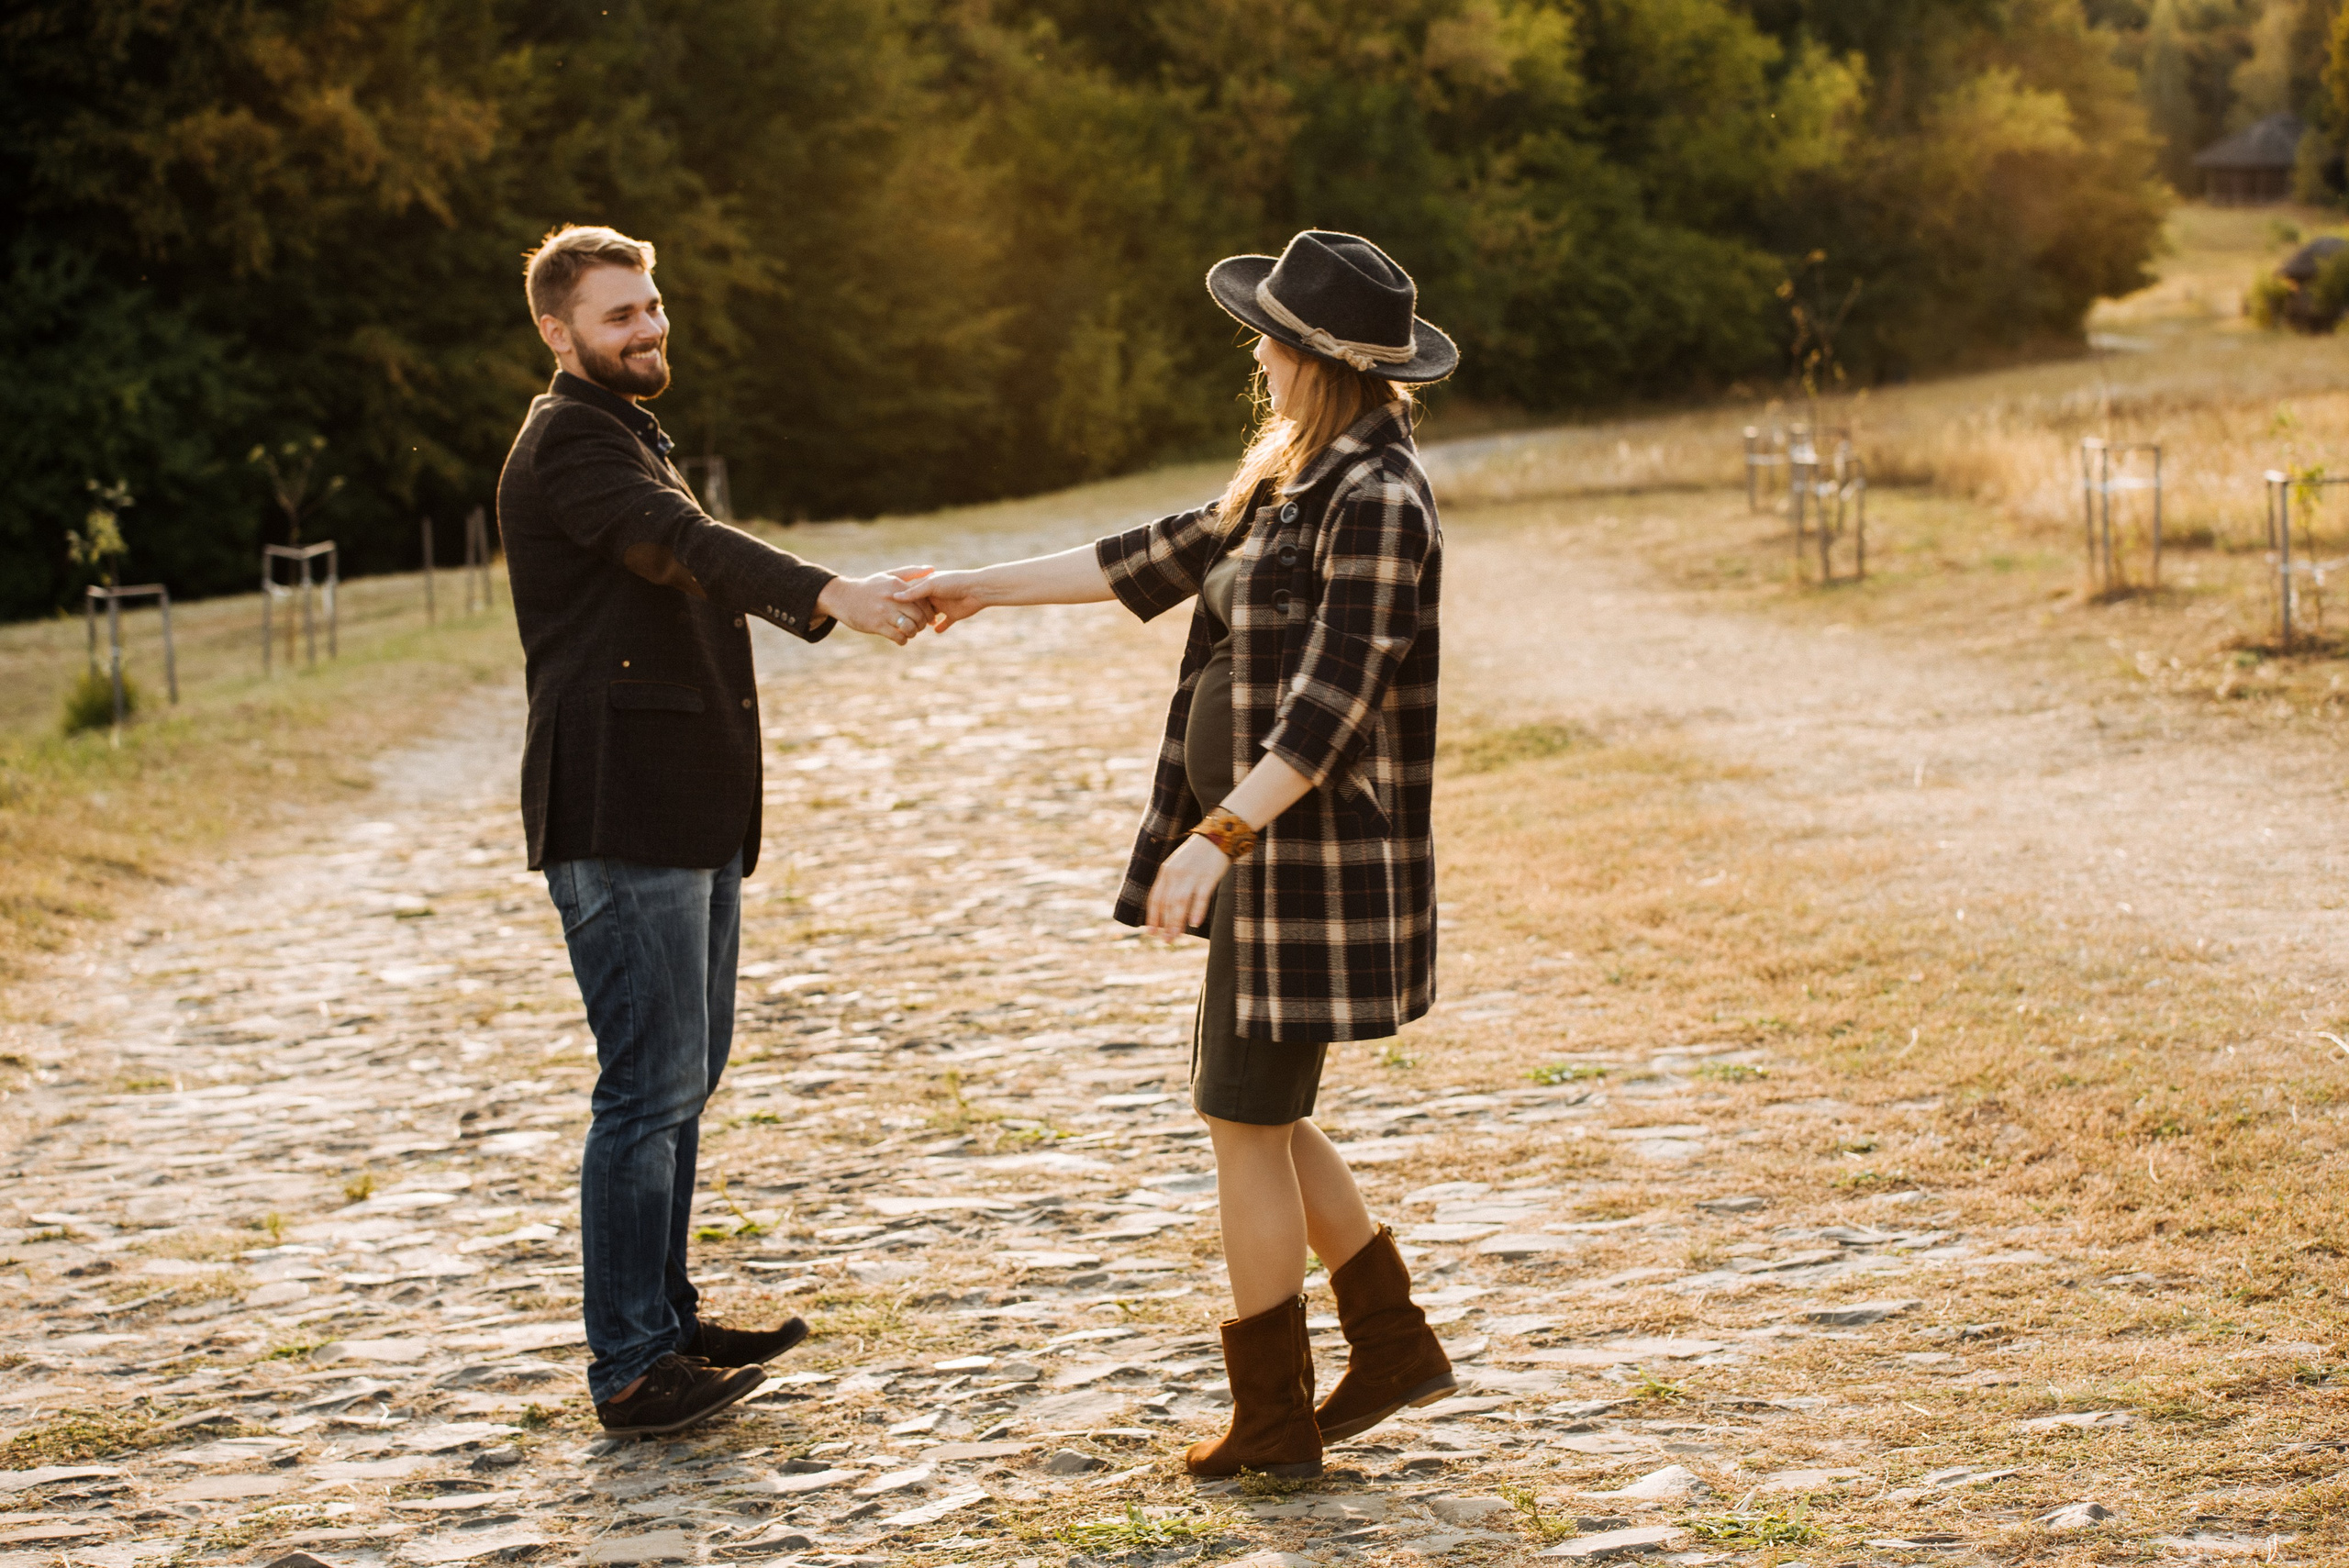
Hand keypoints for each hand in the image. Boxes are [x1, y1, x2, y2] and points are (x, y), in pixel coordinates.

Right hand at [818, 571, 932, 645]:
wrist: (843, 597)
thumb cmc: (870, 587)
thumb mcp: (889, 575)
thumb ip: (911, 572)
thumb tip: (932, 569)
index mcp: (897, 585)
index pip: (923, 600)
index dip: (929, 611)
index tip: (928, 616)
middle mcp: (892, 598)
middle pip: (919, 615)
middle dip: (923, 624)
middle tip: (920, 626)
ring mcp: (883, 612)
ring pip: (909, 627)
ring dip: (913, 633)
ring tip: (910, 633)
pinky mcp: (876, 625)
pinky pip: (897, 636)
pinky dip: (903, 640)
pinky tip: (900, 639)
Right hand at [891, 566, 986, 632]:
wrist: (977, 589)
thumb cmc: (953, 582)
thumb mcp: (930, 585)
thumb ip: (914, 592)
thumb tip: (895, 597)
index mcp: (927, 586)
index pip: (911, 595)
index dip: (903, 602)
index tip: (891, 609)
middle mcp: (934, 596)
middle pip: (919, 607)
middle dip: (912, 615)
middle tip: (902, 624)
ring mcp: (944, 606)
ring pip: (930, 617)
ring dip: (924, 623)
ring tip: (914, 630)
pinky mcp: (953, 615)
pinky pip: (945, 623)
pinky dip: (941, 627)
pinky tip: (935, 631)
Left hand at [1145, 833, 1231, 939]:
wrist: (1219, 835)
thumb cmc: (1199, 855)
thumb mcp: (1179, 866)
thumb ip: (1172, 884)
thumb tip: (1168, 909)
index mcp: (1166, 871)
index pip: (1155, 898)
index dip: (1152, 916)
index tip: (1151, 932)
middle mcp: (1175, 873)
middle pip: (1167, 903)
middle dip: (1166, 924)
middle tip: (1166, 940)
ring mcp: (1191, 874)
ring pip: (1180, 902)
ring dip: (1177, 921)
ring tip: (1176, 936)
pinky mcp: (1208, 876)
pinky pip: (1201, 896)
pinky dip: (1197, 910)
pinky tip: (1194, 923)